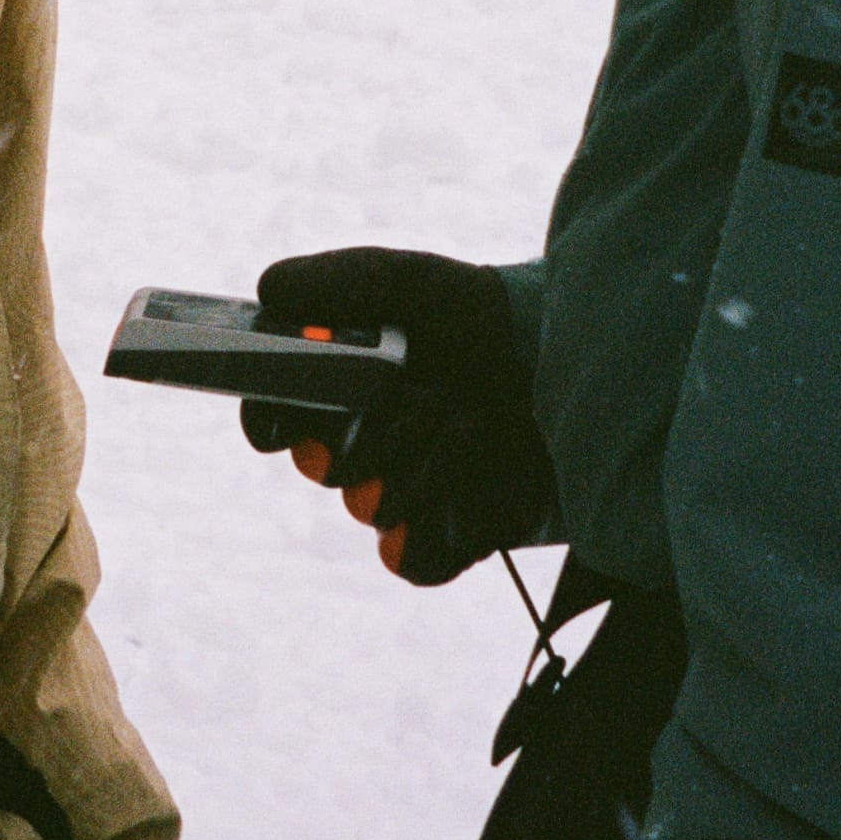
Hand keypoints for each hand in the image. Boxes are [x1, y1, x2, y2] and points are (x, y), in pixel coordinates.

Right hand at [242, 248, 558, 584]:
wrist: (571, 363)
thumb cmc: (488, 318)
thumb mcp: (415, 281)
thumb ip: (340, 279)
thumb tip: (269, 291)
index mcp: (340, 384)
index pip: (275, 417)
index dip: (272, 422)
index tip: (284, 421)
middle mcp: (364, 441)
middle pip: (323, 467)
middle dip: (373, 434)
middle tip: (424, 399)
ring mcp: (405, 491)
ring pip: (372, 508)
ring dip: (425, 466)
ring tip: (476, 427)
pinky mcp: (449, 535)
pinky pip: (411, 560)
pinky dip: (438, 531)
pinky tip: (473, 490)